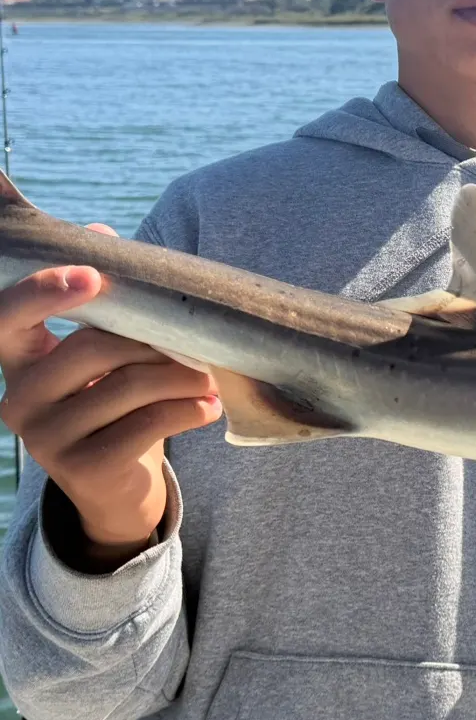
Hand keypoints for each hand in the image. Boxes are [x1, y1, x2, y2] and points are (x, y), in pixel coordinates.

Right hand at [0, 228, 221, 569]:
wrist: (116, 489)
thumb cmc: (113, 406)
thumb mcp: (102, 356)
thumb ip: (101, 303)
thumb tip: (100, 230)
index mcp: (18, 361)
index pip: (8, 317)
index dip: (43, 292)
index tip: (92, 275)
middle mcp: (18, 399)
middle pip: (93, 348)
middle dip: (154, 340)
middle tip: (196, 342)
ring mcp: (45, 438)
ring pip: (128, 386)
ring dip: (182, 375)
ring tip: (211, 376)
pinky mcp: (82, 469)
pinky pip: (147, 424)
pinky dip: (188, 409)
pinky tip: (209, 406)